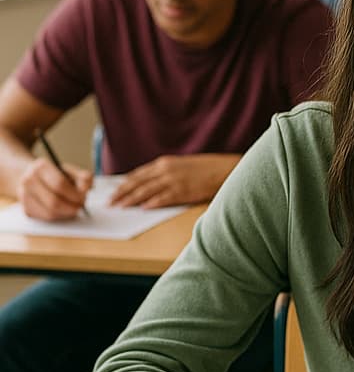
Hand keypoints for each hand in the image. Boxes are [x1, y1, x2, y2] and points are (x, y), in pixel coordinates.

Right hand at [16, 158, 92, 220]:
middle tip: (81, 207)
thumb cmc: (57, 175)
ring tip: (74, 208)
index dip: (74, 194)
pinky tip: (65, 211)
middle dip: (71, 207)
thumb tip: (87, 188)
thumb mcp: (71, 171)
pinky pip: (46, 218)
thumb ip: (83, 177)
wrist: (35, 178)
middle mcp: (28, 180)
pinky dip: (60, 217)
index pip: (59, 184)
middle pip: (54, 201)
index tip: (84, 197)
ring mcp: (24, 195)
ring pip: (50, 212)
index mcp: (41, 167)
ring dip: (67, 213)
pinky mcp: (26, 209)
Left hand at [109, 153, 240, 207]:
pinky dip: (152, 203)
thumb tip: (150, 185)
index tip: (113, 191)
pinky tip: (143, 209)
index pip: (138, 174)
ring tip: (120, 207)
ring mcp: (174, 180)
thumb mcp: (182, 166)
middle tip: (110, 202)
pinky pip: (163, 198)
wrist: (226, 169)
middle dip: (122, 193)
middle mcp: (166, 170)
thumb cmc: (206, 169)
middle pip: (138, 183)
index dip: (124, 184)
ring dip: (131, 200)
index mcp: (165, 163)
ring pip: (146, 191)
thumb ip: (166, 173)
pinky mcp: (183, 191)